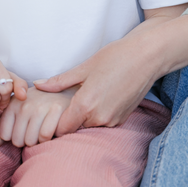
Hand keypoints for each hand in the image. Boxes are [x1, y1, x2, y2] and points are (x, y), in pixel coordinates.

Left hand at [0, 86, 76, 147]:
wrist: (65, 92)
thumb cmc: (39, 106)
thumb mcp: (19, 112)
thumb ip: (4, 126)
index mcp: (14, 104)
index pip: (5, 135)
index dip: (14, 138)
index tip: (23, 131)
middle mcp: (25, 104)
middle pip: (17, 141)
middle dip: (26, 141)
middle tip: (35, 131)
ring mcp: (40, 106)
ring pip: (30, 141)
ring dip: (38, 142)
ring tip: (43, 131)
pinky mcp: (56, 109)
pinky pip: (45, 136)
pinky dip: (49, 139)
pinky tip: (52, 130)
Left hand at [34, 15, 187, 135]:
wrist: (148, 56)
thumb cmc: (116, 57)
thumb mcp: (85, 67)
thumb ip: (60, 81)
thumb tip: (38, 85)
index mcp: (85, 105)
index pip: (60, 128)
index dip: (52, 122)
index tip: (49, 112)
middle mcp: (99, 118)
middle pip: (74, 130)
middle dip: (66, 120)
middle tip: (63, 103)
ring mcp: (112, 120)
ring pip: (88, 127)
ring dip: (82, 118)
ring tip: (82, 97)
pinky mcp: (122, 119)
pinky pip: (102, 123)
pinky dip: (96, 115)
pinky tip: (98, 98)